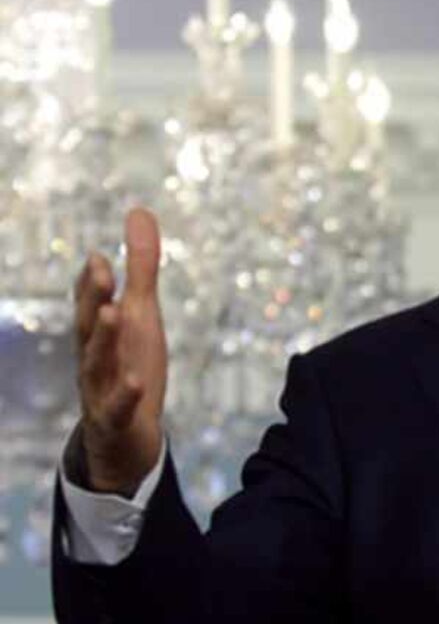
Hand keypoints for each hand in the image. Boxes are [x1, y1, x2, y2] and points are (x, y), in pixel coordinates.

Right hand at [74, 208, 167, 495]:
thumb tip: (139, 211)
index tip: (102, 256)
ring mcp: (101, 390)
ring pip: (97, 364)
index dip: (94, 281)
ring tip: (115, 313)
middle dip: (94, 297)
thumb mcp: (140, 313)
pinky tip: (136, 383)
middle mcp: (94, 357)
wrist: (125, 435)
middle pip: (89, 326)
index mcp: (100, 331)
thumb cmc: (129, 364)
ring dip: (104, 339)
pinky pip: (118, 408)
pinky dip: (125, 395)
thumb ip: (141, 266)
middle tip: (103, 269)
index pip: (91, 302)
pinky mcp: (116, 420)